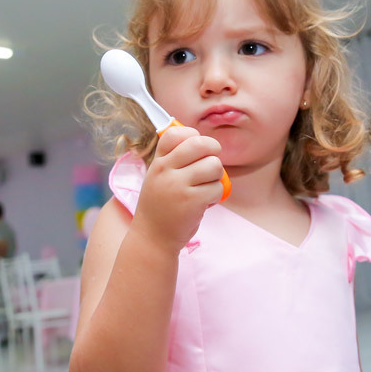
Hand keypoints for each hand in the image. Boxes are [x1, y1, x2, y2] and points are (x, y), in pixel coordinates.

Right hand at [130, 126, 224, 254]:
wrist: (153, 237)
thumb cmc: (160, 205)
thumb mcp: (158, 177)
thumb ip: (173, 158)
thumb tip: (201, 139)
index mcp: (158, 162)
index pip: (175, 133)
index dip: (193, 136)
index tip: (197, 148)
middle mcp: (166, 170)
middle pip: (201, 144)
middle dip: (214, 151)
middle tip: (211, 164)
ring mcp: (178, 186)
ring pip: (214, 166)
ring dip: (216, 177)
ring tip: (205, 187)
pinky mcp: (192, 201)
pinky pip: (217, 188)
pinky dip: (216, 195)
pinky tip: (204, 202)